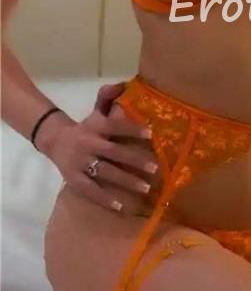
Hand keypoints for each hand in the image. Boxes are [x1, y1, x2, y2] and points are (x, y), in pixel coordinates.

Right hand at [41, 83, 160, 215]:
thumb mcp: (96, 112)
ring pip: (106, 173)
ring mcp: (81, 163)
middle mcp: (88, 144)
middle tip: (155, 168)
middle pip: (114, 153)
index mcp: (95, 127)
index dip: (132, 129)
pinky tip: (121, 206)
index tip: (151, 134)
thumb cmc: (85, 128)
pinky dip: (106, 199)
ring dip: (126, 181)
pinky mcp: (74, 180)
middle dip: (135, 160)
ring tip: (146, 187)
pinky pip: (91, 191)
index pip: (115, 126)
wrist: (55, 141)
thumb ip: (108, 98)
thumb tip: (123, 84)